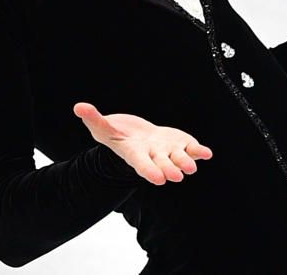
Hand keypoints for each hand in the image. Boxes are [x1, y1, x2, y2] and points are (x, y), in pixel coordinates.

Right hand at [73, 102, 212, 184]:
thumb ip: (93, 119)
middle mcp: (153, 156)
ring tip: (192, 168)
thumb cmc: (118, 134)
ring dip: (186, 163)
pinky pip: (192, 149)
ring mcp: (168, 151)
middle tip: (177, 177)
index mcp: (135, 154)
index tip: (158, 179)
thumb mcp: (103, 127)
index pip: (142, 164)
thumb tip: (78, 107)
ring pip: (179, 159)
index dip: (150, 171)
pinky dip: (199, 152)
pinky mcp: (180, 143)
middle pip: (163, 164)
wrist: (136, 136)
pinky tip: (207, 153)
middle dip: (170, 170)